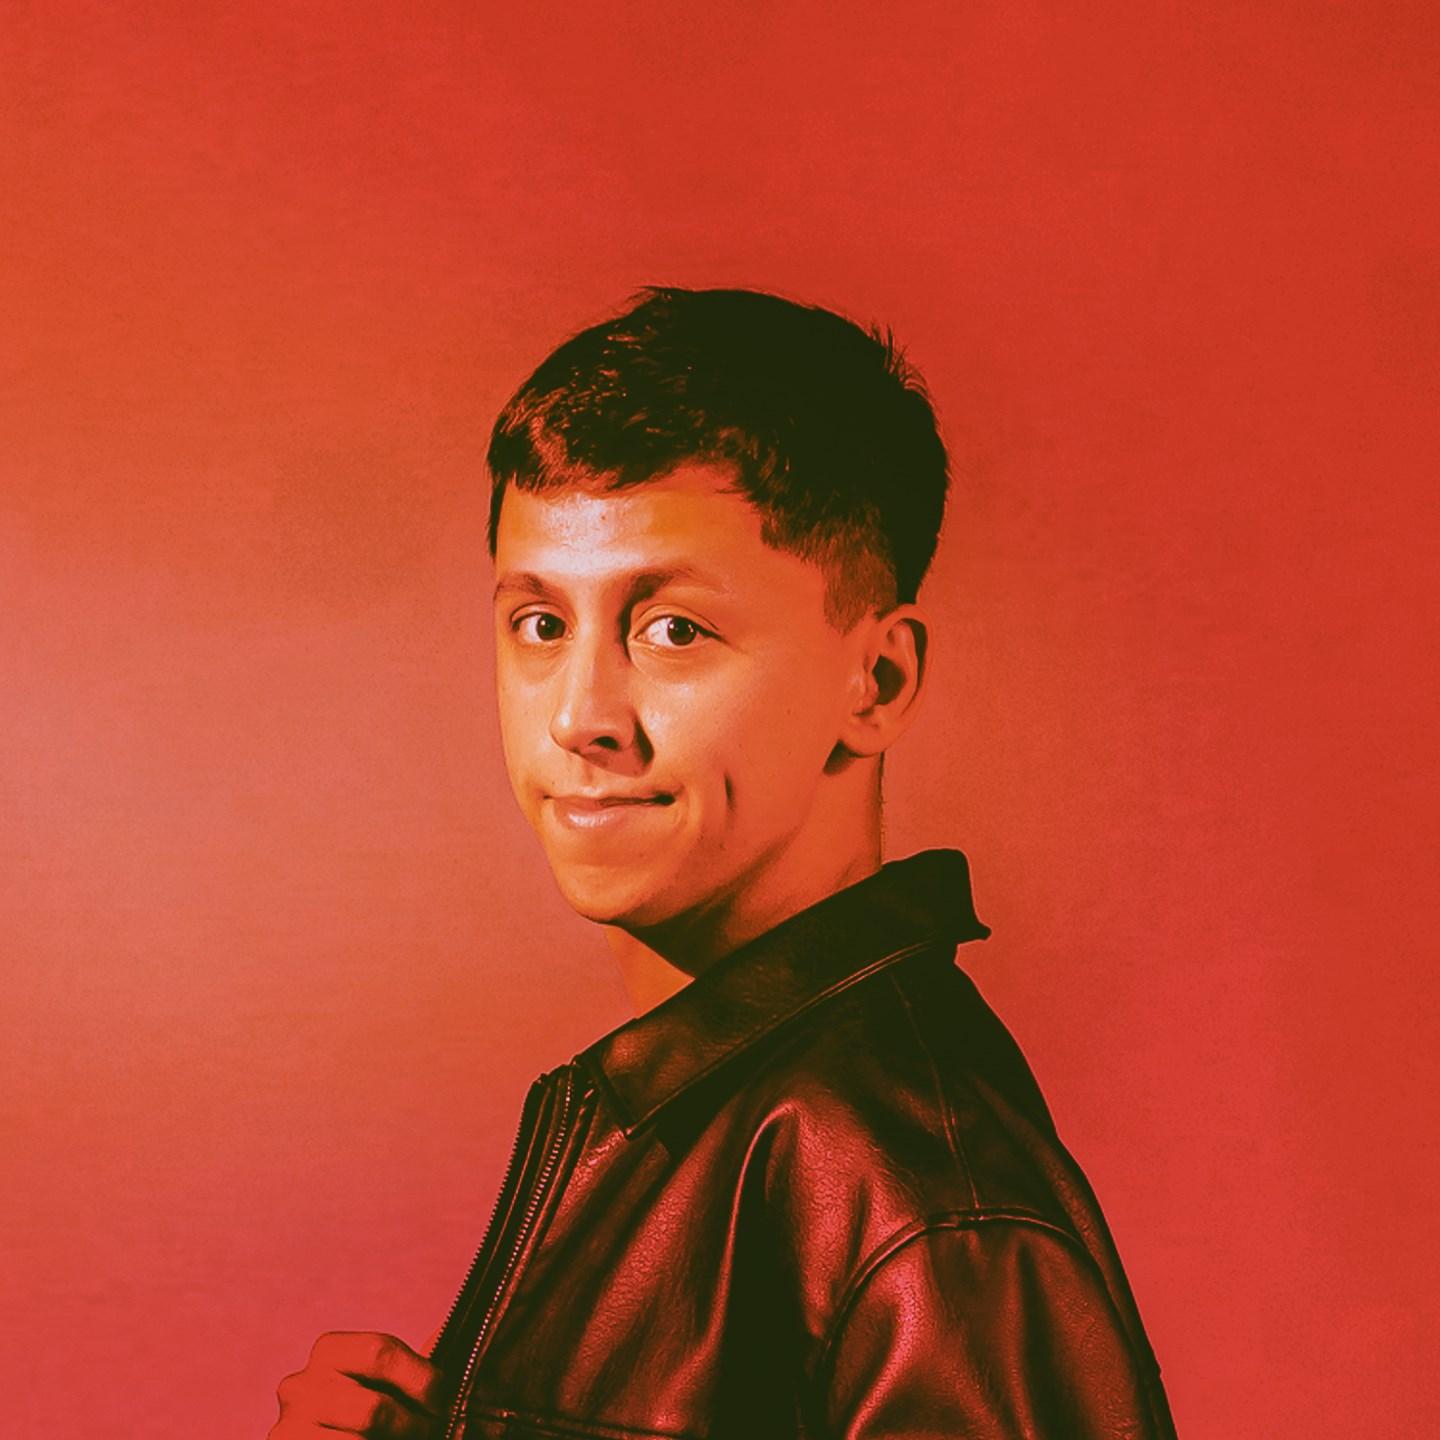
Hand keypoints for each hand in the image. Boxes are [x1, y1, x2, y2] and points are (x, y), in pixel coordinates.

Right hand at [269, 1331, 444, 1437]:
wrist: (331, 1436)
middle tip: (429, 1430)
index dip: (422, 1381)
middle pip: (373, 1410)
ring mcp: (288, 1429)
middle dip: (411, 1426)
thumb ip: (416, 1363)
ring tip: (405, 1438)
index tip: (441, 1402)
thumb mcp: (388, 1380)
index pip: (380, 1352)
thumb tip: (446, 1331)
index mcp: (329, 1351)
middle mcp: (299, 1386)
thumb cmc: (367, 1410)